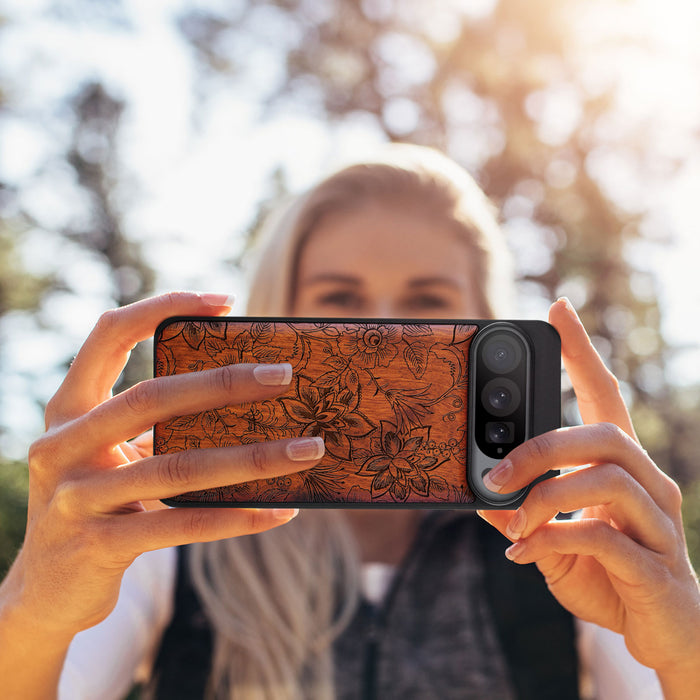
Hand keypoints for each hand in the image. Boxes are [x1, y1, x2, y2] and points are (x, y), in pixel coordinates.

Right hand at [3, 292, 323, 639]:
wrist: (46, 591)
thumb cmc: (97, 504)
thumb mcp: (112, 455)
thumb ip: (154, 426)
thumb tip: (246, 398)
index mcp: (68, 410)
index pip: (108, 335)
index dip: (162, 307)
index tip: (224, 301)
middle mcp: (62, 446)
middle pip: (151, 398)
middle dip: (224, 383)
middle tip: (284, 375)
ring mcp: (76, 498)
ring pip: (177, 467)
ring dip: (253, 458)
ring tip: (308, 449)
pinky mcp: (99, 546)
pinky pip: (183, 525)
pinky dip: (238, 517)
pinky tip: (281, 511)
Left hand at [478, 298, 699, 689]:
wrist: (663, 635)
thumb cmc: (609, 576)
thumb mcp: (553, 540)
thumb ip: (522, 515)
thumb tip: (481, 496)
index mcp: (622, 468)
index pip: (605, 395)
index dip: (582, 352)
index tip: (557, 309)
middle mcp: (649, 484)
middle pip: (604, 434)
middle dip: (541, 447)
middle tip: (495, 472)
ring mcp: (659, 523)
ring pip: (606, 479)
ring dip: (545, 497)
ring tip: (512, 522)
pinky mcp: (656, 566)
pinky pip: (603, 537)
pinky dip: (553, 540)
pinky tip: (524, 555)